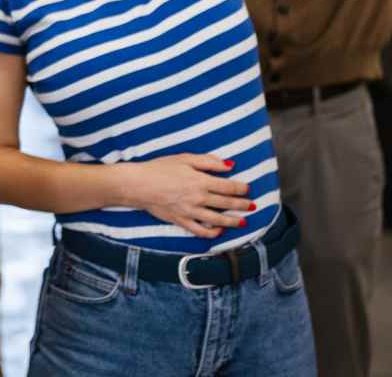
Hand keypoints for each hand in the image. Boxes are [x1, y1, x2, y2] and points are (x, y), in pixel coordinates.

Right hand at [121, 154, 252, 238]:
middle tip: (252, 206)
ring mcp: (191, 212)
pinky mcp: (181, 221)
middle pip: (227, 204)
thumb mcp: (186, 158)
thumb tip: (229, 166)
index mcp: (201, 181)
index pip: (229, 187)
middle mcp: (199, 198)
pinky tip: (220, 230)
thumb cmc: (160, 168)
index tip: (247, 189)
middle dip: (242, 205)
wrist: (139, 184)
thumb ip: (209, 162)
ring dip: (233, 221)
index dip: (241, 188)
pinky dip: (213, 233)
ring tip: (243, 222)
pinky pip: (201, 231)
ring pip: (218, 220)